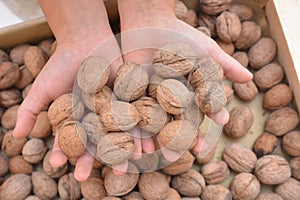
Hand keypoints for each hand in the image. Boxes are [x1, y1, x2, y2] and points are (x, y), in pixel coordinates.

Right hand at [13, 0, 122, 180]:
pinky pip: (134, 120)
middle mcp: (94, 117)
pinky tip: (142, 149)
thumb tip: (15, 135)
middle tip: (85, 176)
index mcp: (75, 117)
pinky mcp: (128, 101)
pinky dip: (139, 134)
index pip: (68, 140)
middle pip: (94, 142)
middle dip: (90, 159)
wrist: (87, 41)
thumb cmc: (62, 64)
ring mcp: (112, 110)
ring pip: (116, 136)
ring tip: (120, 170)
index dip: (63, 152)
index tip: (58, 165)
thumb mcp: (43, 88)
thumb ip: (30, 111)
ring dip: (119, 153)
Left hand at [118, 0, 252, 160]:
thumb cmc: (179, 35)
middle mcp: (168, 99)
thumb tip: (251, 78)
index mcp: (187, 93)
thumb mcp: (204, 50)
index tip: (202, 149)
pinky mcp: (131, 93)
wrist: (149, 21)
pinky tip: (135, 141)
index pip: (196, 118)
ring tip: (154, 154)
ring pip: (152, 123)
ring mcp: (149, 97)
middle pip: (172, 125)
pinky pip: (132, 113)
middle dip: (174, 141)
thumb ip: (225, 65)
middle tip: (175, 155)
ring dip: (153, 139)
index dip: (199, 134)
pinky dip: (133, 126)